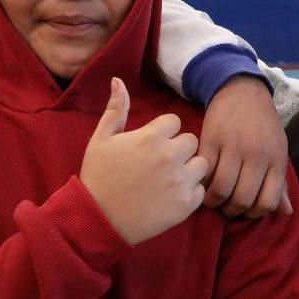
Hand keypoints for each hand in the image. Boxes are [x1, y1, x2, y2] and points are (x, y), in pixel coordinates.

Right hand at [81, 78, 209, 244]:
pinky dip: (189, 193)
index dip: (163, 132)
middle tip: (161, 163)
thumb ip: (116, 109)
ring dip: (189, 169)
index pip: (175, 121)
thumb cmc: (98, 176)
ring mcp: (180, 182)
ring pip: (201, 164)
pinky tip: (170, 196)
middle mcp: (170, 157)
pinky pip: (200, 191)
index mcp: (151, 137)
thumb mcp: (101, 139)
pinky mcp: (186, 205)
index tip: (150, 145)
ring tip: (169, 178)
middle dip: (178, 149)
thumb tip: (118, 80)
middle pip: (191, 141)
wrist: (97, 219)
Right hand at [199, 76, 291, 217]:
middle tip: (225, 208)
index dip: (254, 214)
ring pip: (221, 190)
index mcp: (276, 160)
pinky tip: (202, 183)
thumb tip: (285, 213)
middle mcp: (257, 155)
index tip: (245, 211)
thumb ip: (280, 183)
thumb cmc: (263, 125)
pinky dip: (201, 183)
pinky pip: (204, 172)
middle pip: (242, 200)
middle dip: (231, 211)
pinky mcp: (212, 139)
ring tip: (211, 199)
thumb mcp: (278, 150)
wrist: (243, 91)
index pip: (267, 202)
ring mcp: (233, 147)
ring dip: (213, 201)